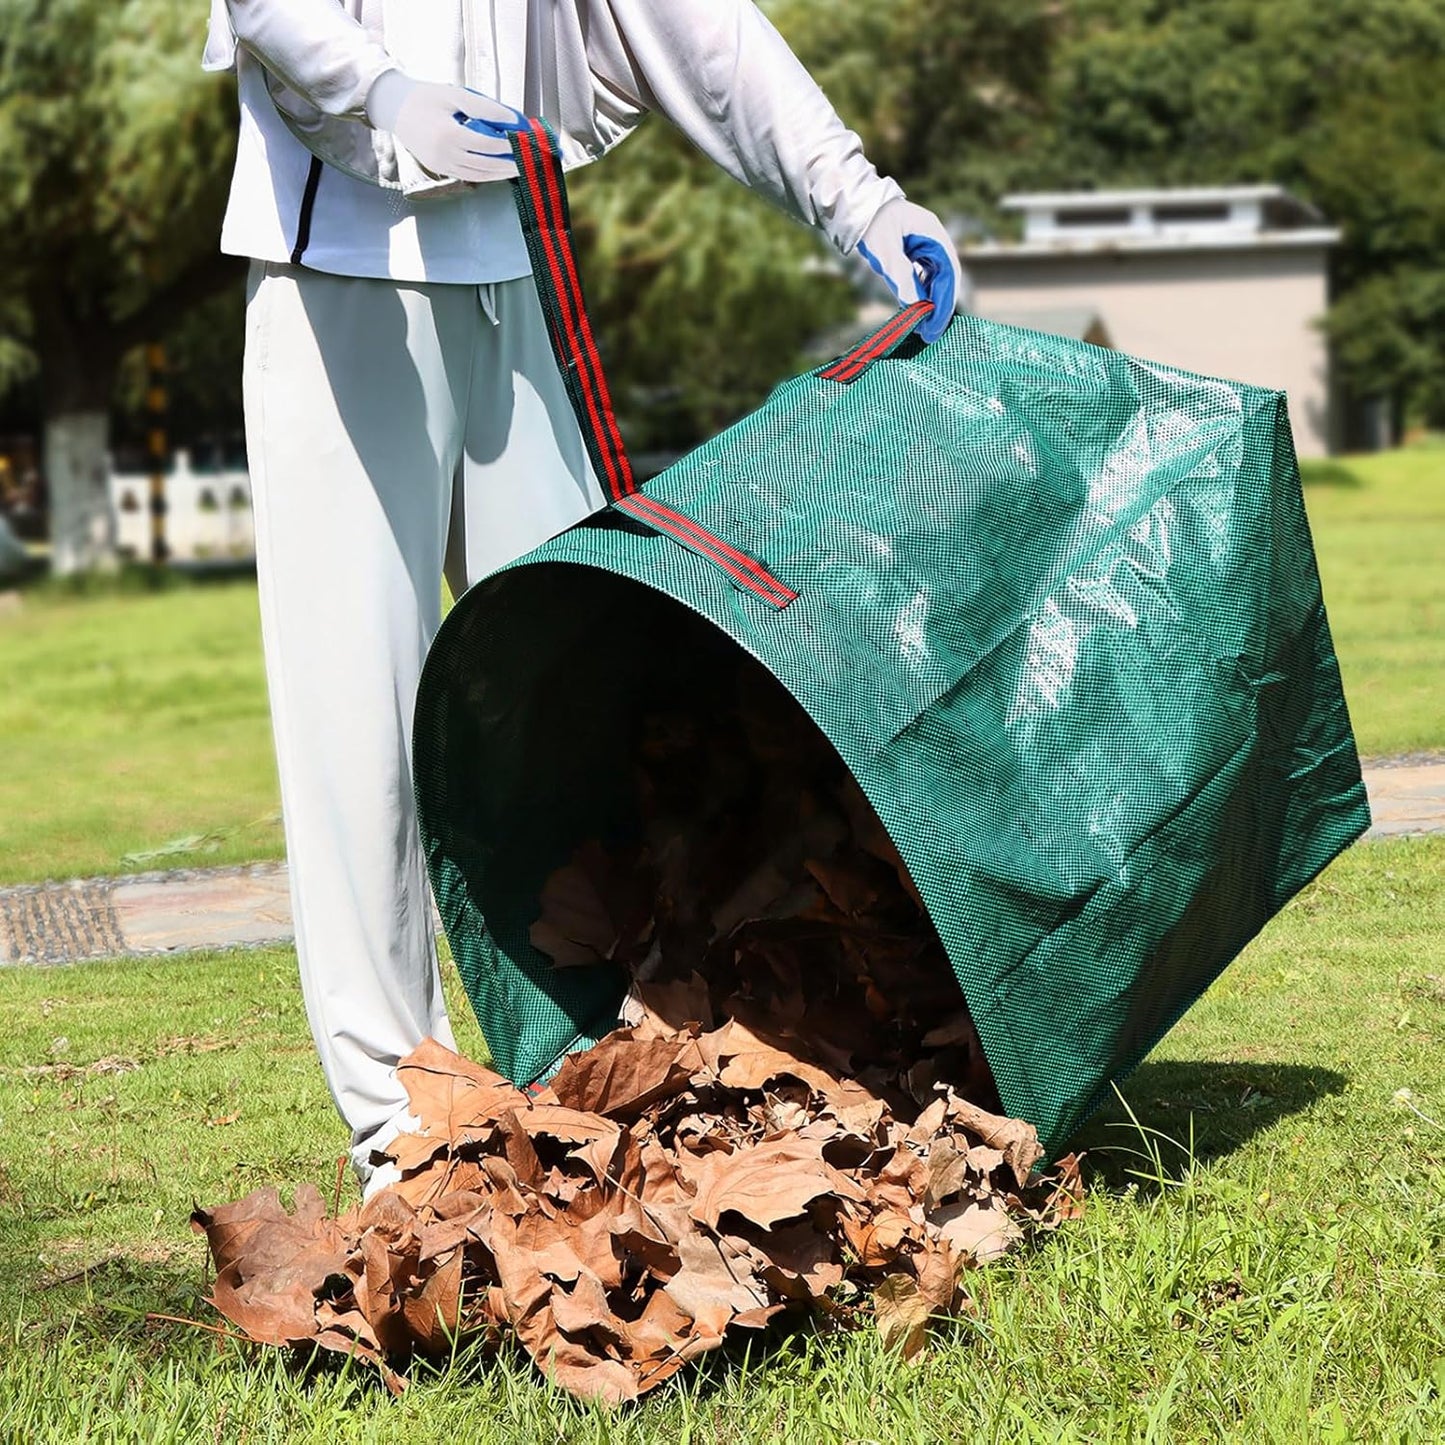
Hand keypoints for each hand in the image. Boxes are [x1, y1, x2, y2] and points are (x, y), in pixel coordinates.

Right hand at [365, 71, 523, 183]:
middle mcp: (445, 155)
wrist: (395, 108)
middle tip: (529, 160)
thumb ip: (485, 108)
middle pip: (487, 165)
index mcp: (449, 135)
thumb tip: (512, 120)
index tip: (525, 141)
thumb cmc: (426, 97)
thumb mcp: (456, 95)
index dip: (510, 145)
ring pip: (479, 175)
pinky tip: (499, 169)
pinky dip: (486, 174)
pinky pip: (469, 176)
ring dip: (501, 173)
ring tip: (518, 167)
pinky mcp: (440, 170)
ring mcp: (442, 166)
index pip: (488, 145)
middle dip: (510, 163)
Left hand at [856, 199, 969, 343]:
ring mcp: (925, 243)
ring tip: (924, 325)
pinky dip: (923, 290)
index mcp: (933, 234)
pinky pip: (924, 273)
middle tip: (930, 334)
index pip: (949, 273)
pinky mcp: (914, 248)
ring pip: (936, 276)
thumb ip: (902, 276)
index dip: (945, 301)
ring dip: (932, 299)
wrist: (855, 205)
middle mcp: (934, 238)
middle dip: (940, 305)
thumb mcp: (885, 251)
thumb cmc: (870, 223)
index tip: (935, 325)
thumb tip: (916, 305)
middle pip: (946, 277)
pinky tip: (917, 306)